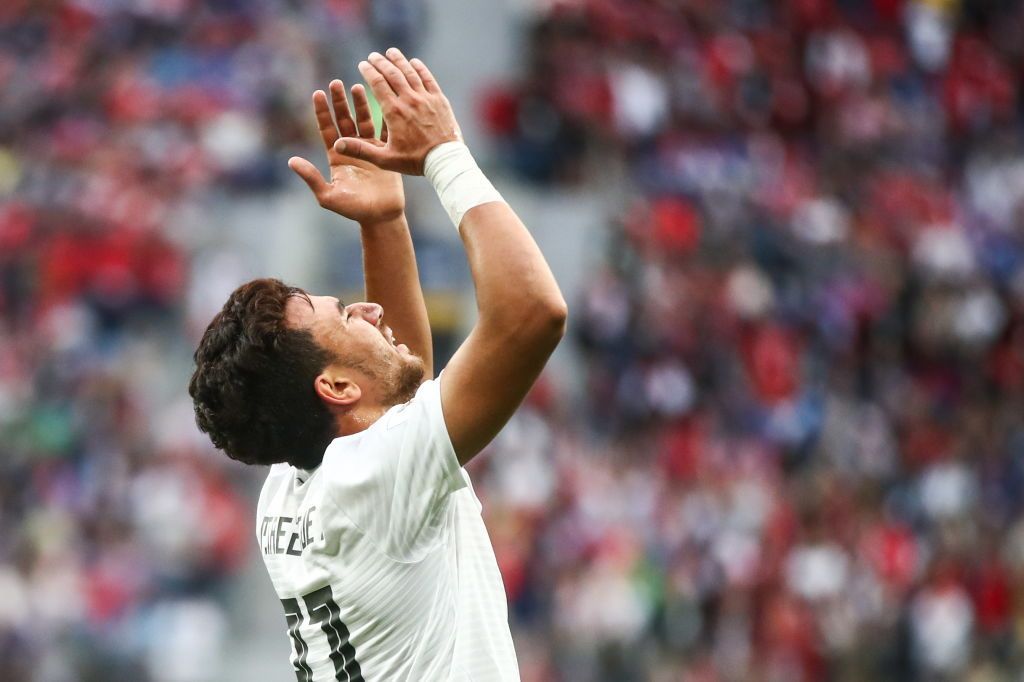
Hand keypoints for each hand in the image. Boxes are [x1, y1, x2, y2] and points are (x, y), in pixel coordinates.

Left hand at [288, 80, 404, 223]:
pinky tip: (384, 101)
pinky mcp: (385, 152)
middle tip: (335, 83)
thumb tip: (291, 161)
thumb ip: (311, 178)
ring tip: (357, 86)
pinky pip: (384, 131)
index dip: (322, 112)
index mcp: (336, 156)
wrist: (381, 216)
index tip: (318, 93)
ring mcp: (369, 149)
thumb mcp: (328, 195)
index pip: (327, 129)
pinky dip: (384, 116)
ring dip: (360, 104)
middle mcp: (351, 149)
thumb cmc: (353, 210)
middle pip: (344, 120)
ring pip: (363, 121)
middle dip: (339, 102)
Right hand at [333, 49, 460, 174]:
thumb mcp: (386, 160)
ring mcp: (426, 98)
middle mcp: (409, 100)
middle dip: (380, 62)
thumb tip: (337, 145)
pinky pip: (428, 79)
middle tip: (373, 56)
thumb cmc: (415, 161)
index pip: (377, 83)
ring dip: (399, 60)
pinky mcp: (440, 100)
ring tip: (390, 52)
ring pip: (410, 72)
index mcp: (394, 112)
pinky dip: (420, 68)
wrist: (445, 161)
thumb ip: (361, 151)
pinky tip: (414, 62)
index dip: (368, 71)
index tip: (362, 64)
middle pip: (392, 74)